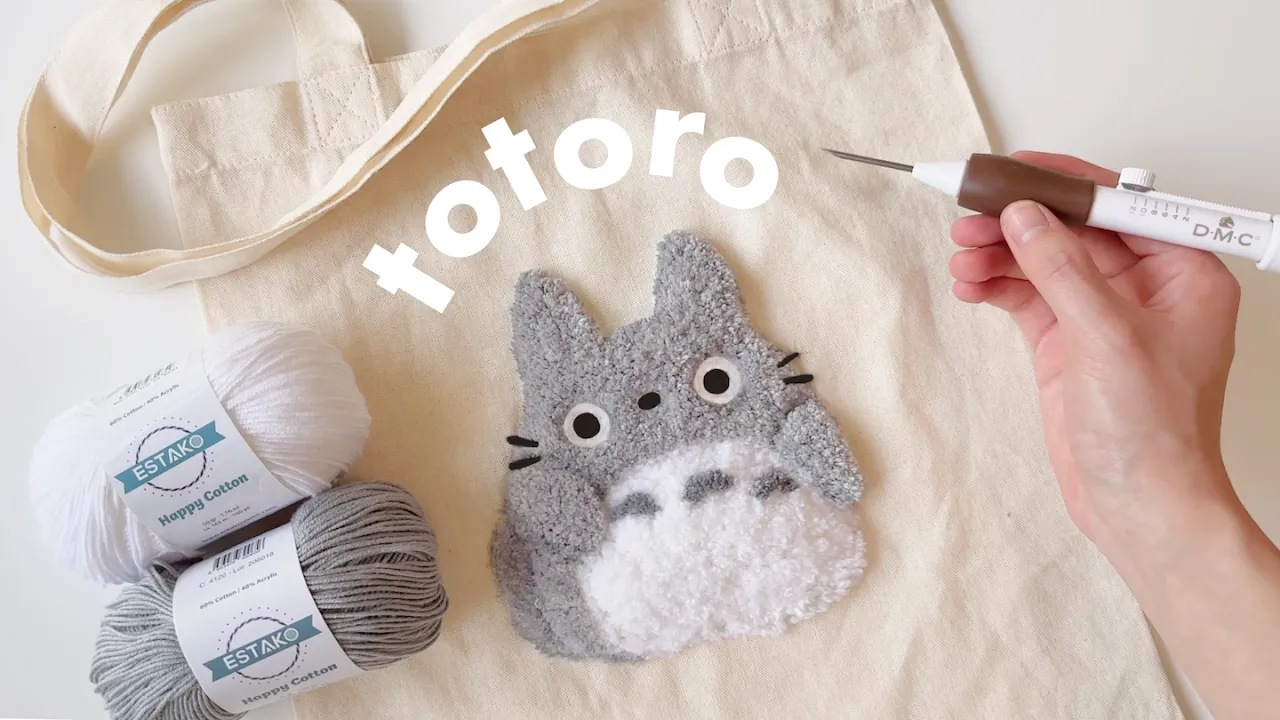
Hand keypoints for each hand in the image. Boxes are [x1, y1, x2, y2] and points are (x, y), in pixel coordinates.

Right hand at [947, 152, 1241, 547]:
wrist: (1138, 504)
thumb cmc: (1154, 434)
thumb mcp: (1107, 336)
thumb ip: (1062, 268)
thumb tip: (1026, 216)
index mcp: (1182, 273)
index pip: (1118, 205)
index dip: (1062, 183)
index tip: (1013, 171)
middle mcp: (1144, 287)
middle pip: (1072, 229)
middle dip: (1019, 222)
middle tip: (971, 216)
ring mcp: (1102, 315)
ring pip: (1042, 260)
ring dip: (999, 254)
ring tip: (963, 257)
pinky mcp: (1068, 343)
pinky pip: (1027, 296)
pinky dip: (996, 286)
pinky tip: (971, 284)